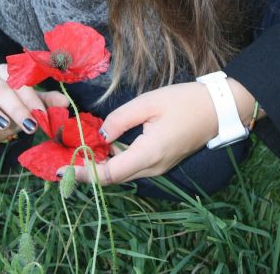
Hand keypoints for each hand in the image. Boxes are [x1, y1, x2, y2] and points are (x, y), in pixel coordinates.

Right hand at [0, 64, 68, 143]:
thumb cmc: (16, 107)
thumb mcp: (32, 105)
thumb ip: (47, 102)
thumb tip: (66, 103)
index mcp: (8, 73)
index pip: (19, 83)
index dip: (31, 99)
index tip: (41, 116)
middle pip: (0, 90)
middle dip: (15, 108)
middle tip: (30, 127)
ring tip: (4, 126)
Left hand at [62, 82, 217, 184]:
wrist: (218, 108)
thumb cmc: (184, 101)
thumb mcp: (149, 102)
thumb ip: (121, 119)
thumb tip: (101, 135)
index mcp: (149, 154)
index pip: (109, 174)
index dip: (84, 174)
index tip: (60, 172)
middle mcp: (153, 168)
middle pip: (114, 177)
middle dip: (87, 171)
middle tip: (62, 161)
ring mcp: (159, 167)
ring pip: (123, 173)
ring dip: (100, 166)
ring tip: (77, 153)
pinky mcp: (162, 161)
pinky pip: (133, 167)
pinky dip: (115, 161)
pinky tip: (103, 147)